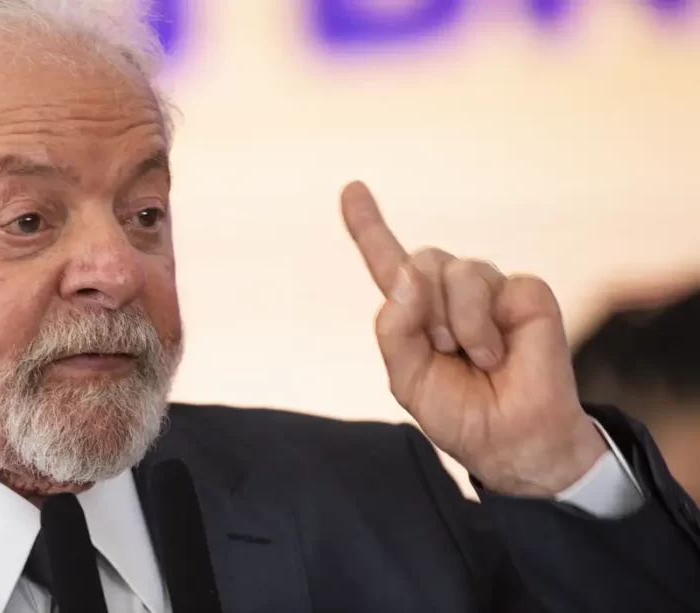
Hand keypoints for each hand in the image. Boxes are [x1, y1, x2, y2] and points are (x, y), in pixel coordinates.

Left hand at [341, 182, 605, 495]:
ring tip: (475, 357)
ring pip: (455, 270)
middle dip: (423, 309)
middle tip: (444, 351)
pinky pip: (495, 286)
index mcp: (416, 310)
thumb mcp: (407, 378)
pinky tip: (499, 353)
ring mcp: (490, 288)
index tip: (352, 189)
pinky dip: (483, 328)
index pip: (388, 259)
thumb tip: (408, 273)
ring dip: (455, 322)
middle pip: (420, 259)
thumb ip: (395, 328)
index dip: (368, 225)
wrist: (510, 440)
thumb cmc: (460, 412)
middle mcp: (451, 291)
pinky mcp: (526, 293)